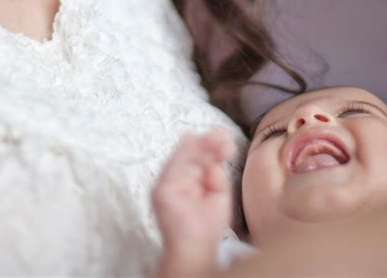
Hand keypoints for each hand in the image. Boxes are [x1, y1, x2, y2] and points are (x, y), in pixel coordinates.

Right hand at [152, 129, 236, 249]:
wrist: (196, 249)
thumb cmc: (207, 227)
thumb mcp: (218, 193)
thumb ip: (215, 174)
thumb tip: (213, 159)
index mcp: (187, 179)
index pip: (195, 155)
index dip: (209, 144)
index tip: (225, 138)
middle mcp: (174, 179)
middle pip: (187, 152)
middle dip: (207, 142)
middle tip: (223, 137)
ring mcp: (165, 184)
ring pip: (181, 156)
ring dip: (200, 147)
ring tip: (218, 144)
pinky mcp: (161, 191)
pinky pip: (175, 169)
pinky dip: (189, 161)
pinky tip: (203, 158)